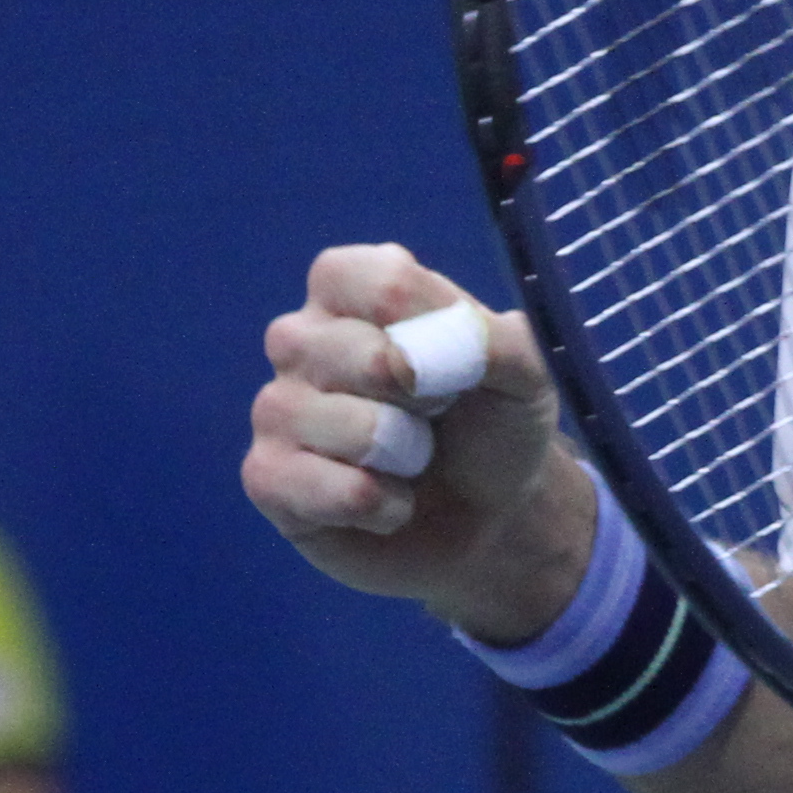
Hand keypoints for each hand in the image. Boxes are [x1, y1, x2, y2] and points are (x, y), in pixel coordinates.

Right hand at [242, 244, 576, 624]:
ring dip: (409, 455)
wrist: (487, 512)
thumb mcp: (524, 369)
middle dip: (427, 399)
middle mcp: (300, 338)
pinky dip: (385, 505)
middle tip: (437, 413)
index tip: (459, 361)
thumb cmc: (492, 421)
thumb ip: (494, 340)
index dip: (435, 328)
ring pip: (352, 428)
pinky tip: (388, 502)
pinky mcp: (268, 478)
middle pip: (365, 356)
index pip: (379, 281)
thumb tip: (437, 345)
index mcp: (350, 287)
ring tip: (412, 459)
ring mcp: (276, 407)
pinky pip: (336, 490)